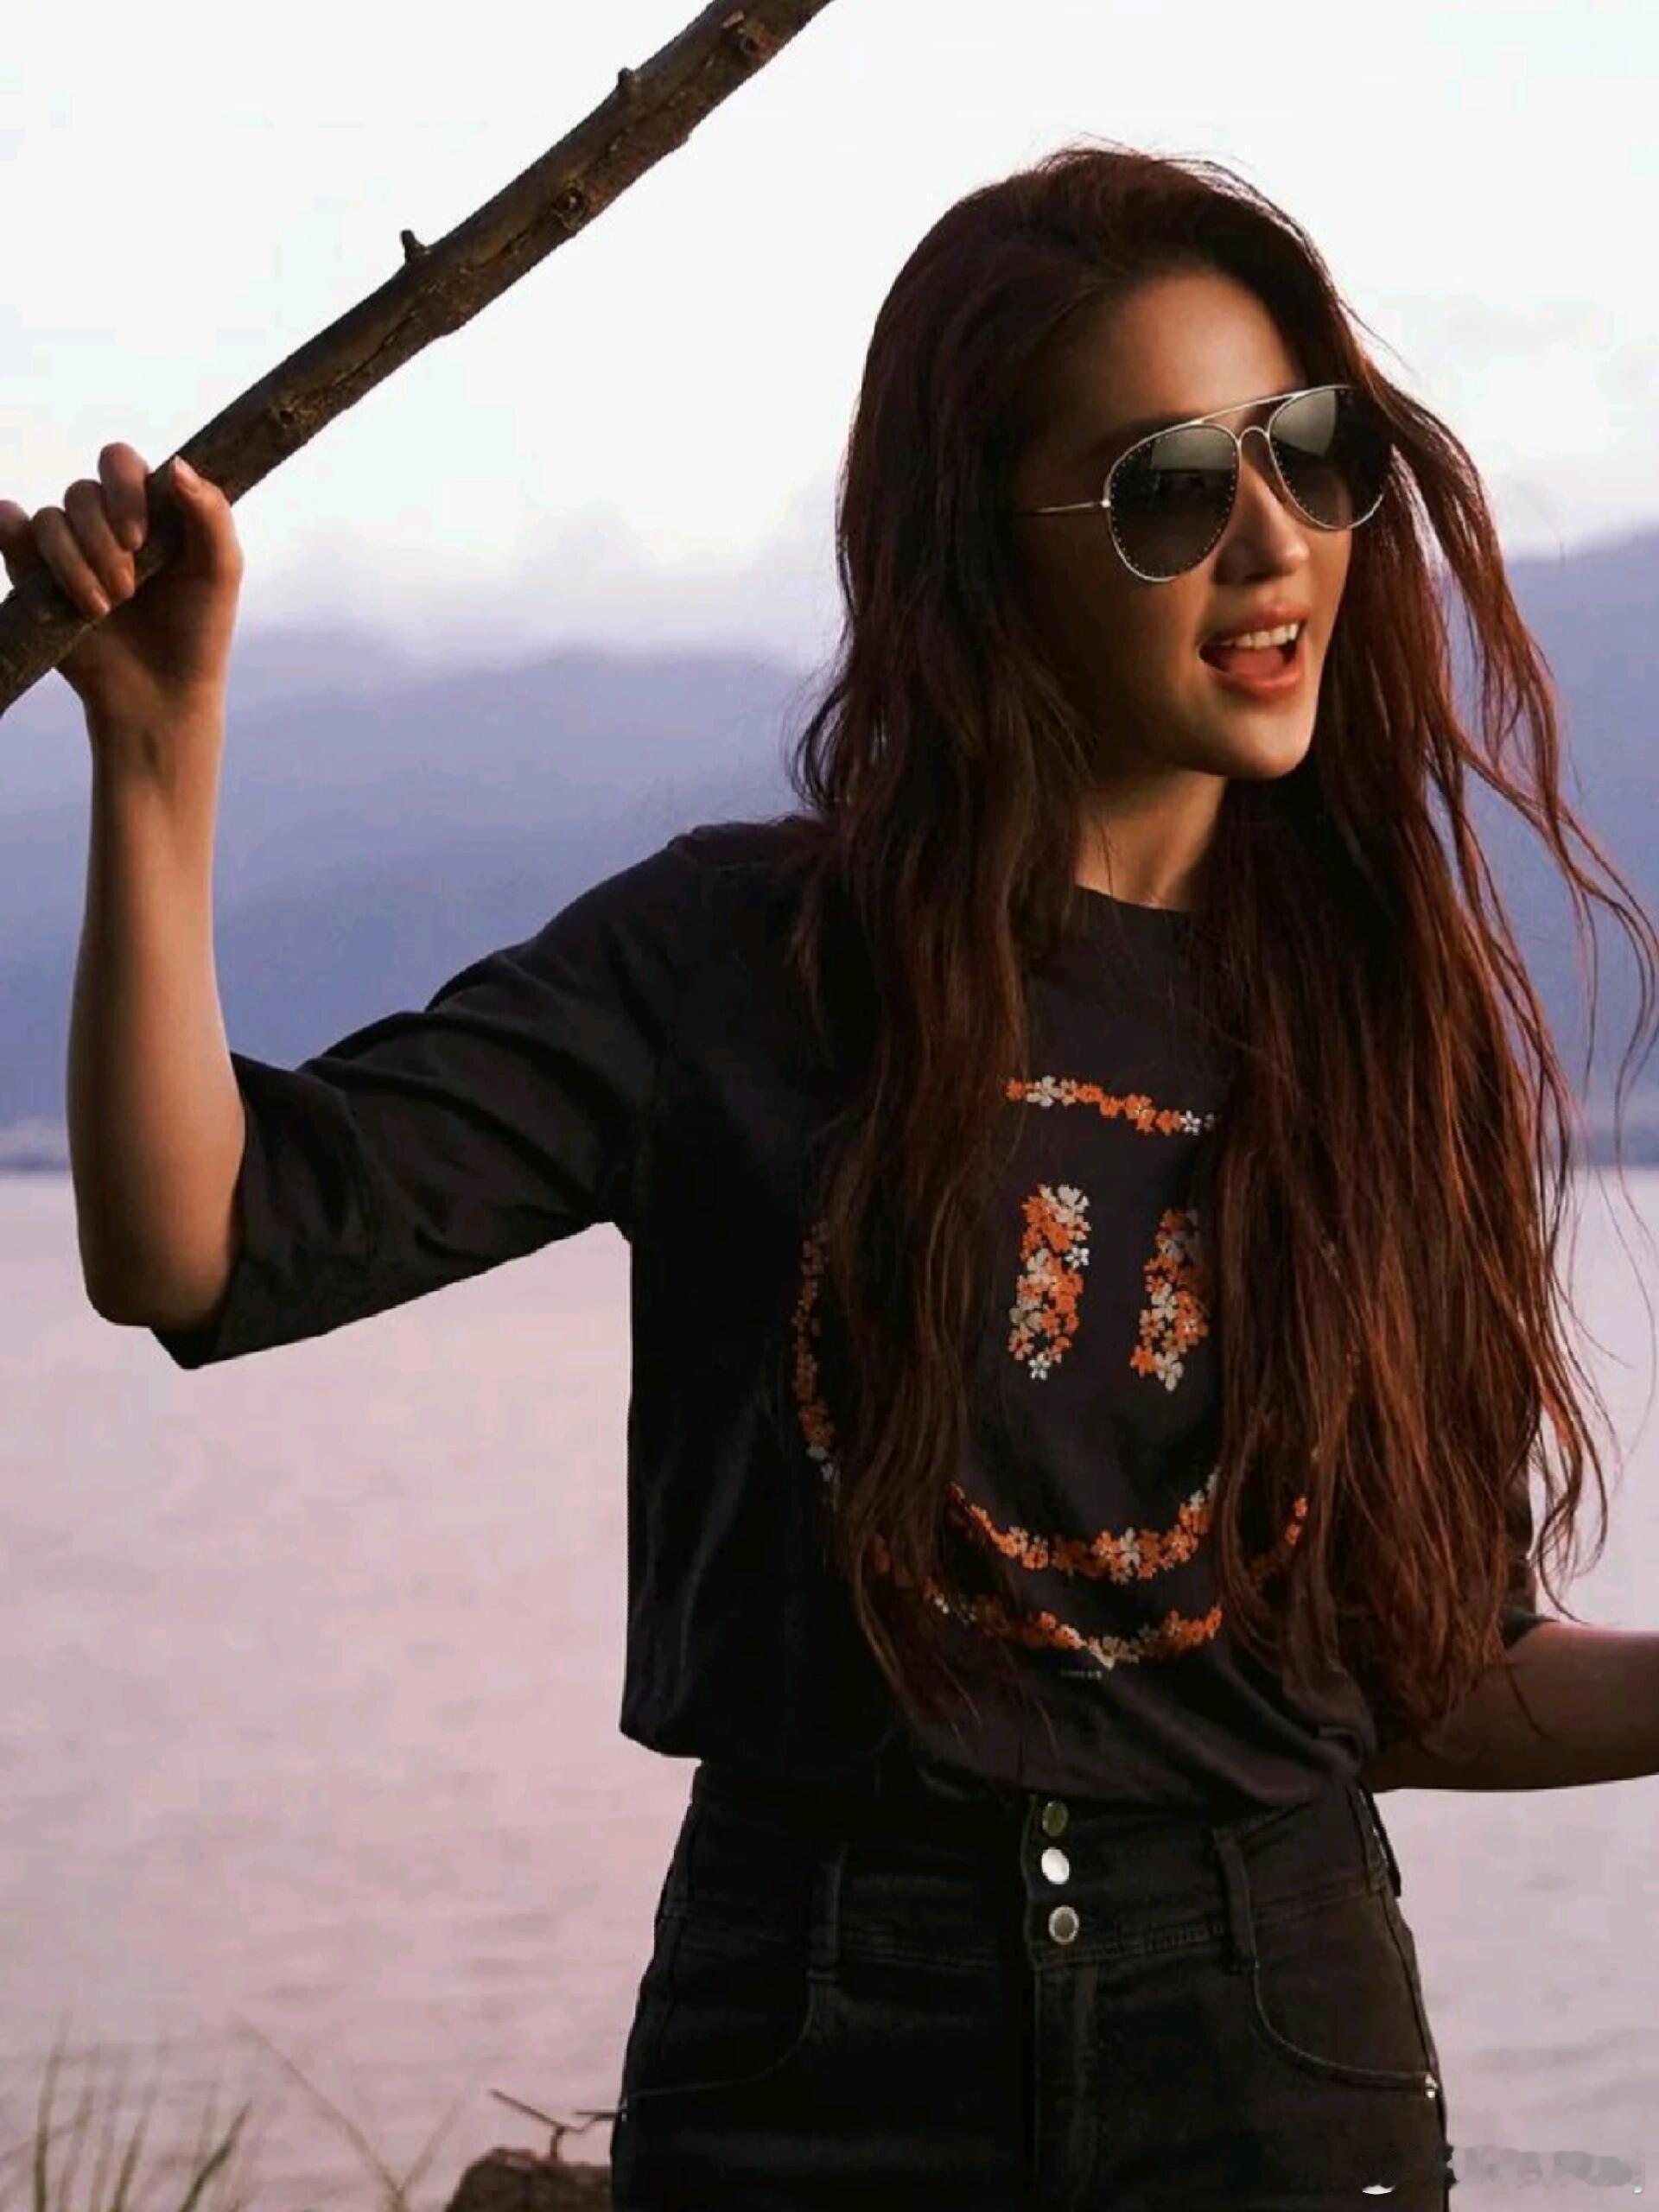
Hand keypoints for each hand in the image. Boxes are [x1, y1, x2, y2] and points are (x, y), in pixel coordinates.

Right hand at [0, 443, 243, 730]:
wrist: (161, 695)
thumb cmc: (198, 632)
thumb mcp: (221, 572)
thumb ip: (211, 514)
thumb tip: (175, 464)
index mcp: (150, 509)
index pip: (120, 463)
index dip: (123, 489)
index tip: (138, 539)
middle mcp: (106, 522)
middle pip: (82, 492)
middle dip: (102, 542)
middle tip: (128, 591)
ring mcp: (69, 548)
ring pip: (50, 521)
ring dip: (75, 565)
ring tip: (103, 609)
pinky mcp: (36, 575)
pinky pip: (11, 531)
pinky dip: (14, 536)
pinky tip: (28, 549)